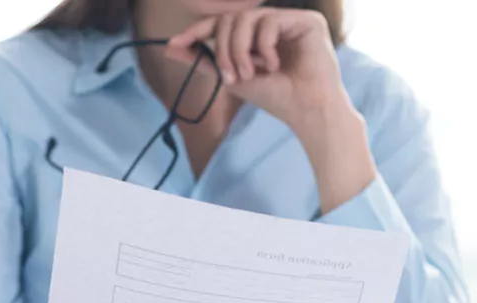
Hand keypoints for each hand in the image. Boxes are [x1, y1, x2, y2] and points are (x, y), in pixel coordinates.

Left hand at [165, 7, 352, 130]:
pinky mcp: (307, 21)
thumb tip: (169, 48)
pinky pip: (270, 21)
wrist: (306, 110)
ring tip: (249, 74)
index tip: (176, 42)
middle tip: (230, 76)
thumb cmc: (275, 97)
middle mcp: (273, 23)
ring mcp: (290, 20)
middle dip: (223, 48)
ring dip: (239, 49)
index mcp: (257, 34)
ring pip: (247, 18)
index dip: (198, 29)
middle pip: (231, 18)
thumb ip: (204, 61)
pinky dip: (264, 46)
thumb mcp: (232, 78)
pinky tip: (273, 65)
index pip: (223, 22)